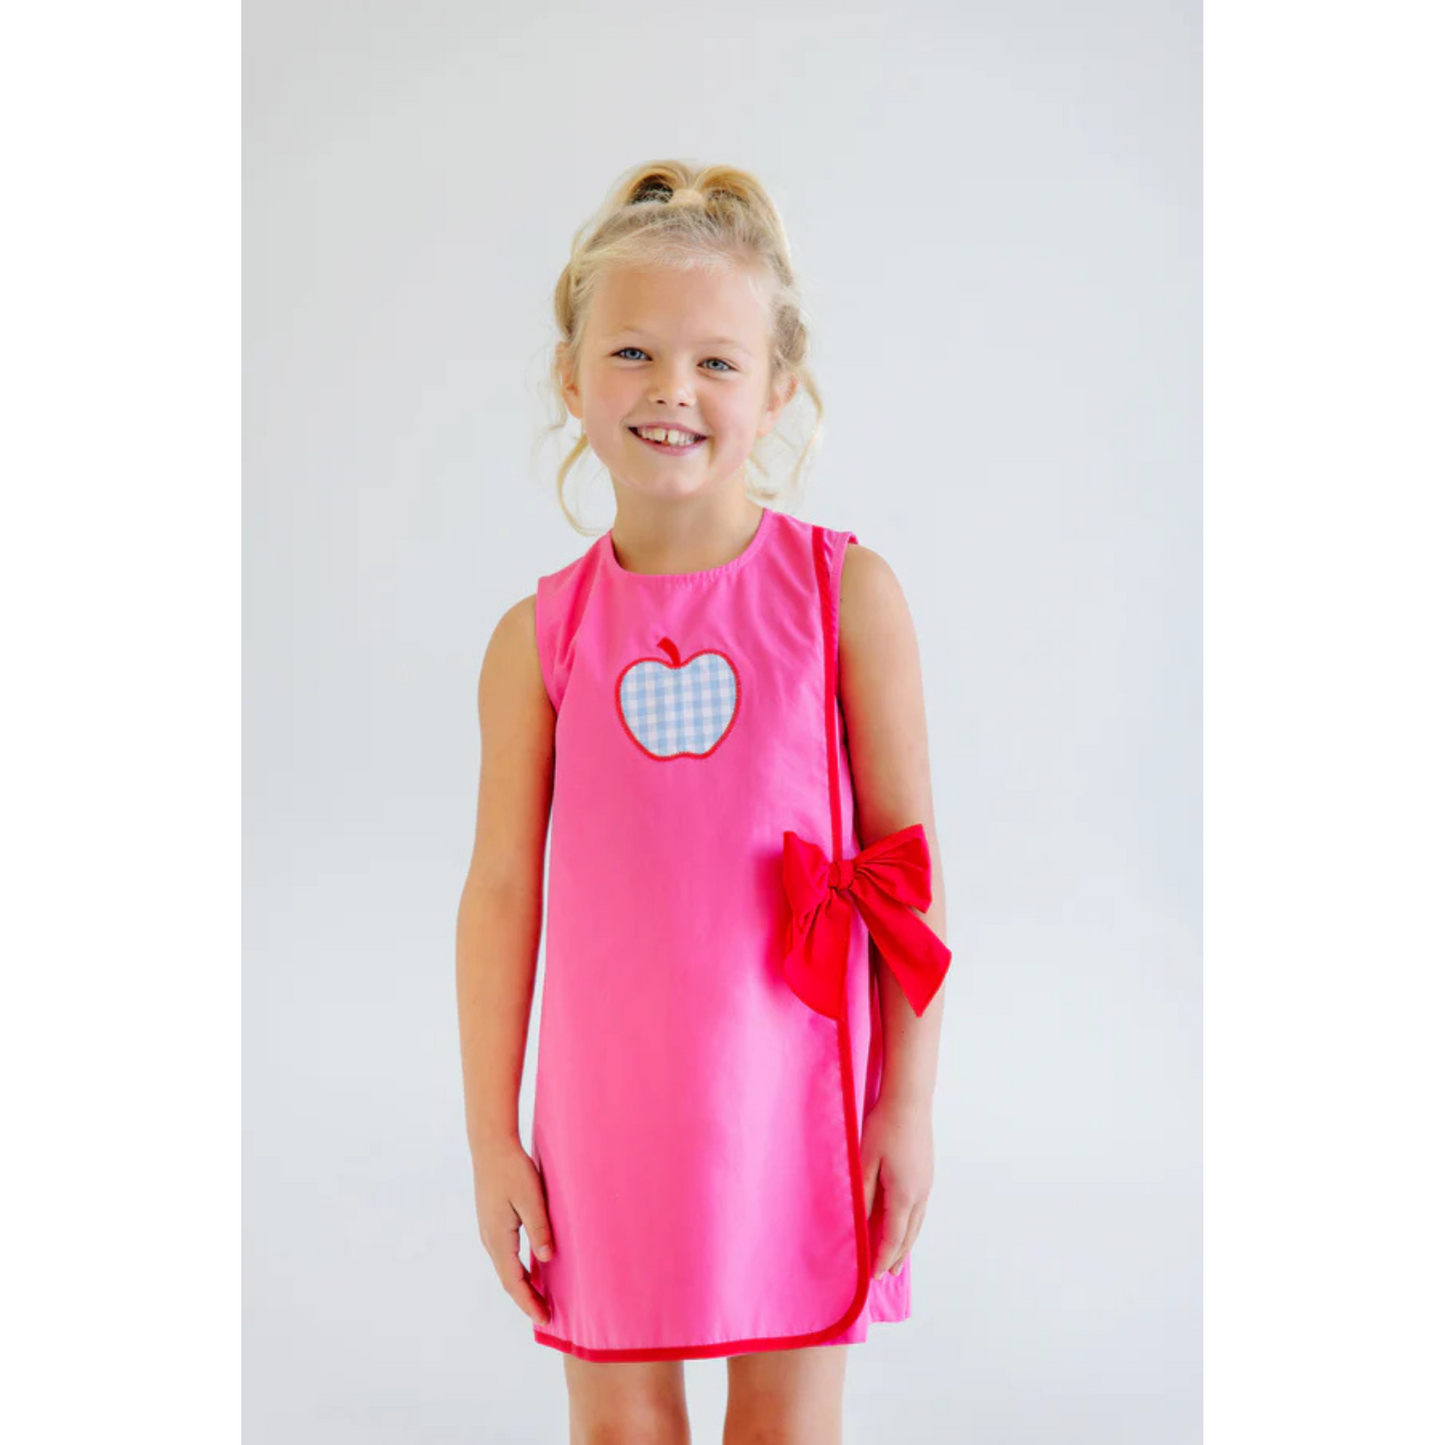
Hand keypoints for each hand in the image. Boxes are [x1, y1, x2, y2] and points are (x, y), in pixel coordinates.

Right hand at [472, 1139, 553, 1326]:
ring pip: (506, 1268)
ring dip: (522, 1286)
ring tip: (540, 1299)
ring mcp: (489, 1231)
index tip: (544, 1320)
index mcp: (498, 1238)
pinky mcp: (492, 1222)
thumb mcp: (531, 1199)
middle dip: (526, 1299)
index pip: (515, 1281)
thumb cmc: (512, 1170)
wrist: (491, 1146)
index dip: (530, 1302)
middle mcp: (490, 1239)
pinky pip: (505, 1256)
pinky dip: (518, 1270)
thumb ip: (539, 1229)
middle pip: (509, 1280)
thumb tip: (547, 1260)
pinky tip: (531, 1269)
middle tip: (546, 1317)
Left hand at [859, 1095, 933, 1278]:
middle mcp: (920, 1193)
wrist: (909, 1100)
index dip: (882, 1257)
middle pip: (909, 1235)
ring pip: (917, 1223)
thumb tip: (860, 1224)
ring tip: (898, 1259)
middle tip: (886, 1275)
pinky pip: (920, 1209)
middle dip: (896, 1256)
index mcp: (904, 1194)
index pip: (893, 1237)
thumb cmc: (884, 1127)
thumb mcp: (866, 1161)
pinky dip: (912, 1225)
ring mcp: (926, 1183)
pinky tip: (905, 1224)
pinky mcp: (927, 1173)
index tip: (874, 1276)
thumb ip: (863, 1195)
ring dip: (907, 1243)